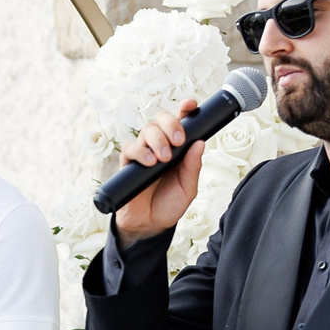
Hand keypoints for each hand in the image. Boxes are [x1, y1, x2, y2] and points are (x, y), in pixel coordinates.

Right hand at [111, 101, 207, 242]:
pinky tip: (150, 162)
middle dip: (171, 124)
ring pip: (146, 130)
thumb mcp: (188, 187)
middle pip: (161, 120)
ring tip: (164, 158)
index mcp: (178, 148)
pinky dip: (141, 152)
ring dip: (157, 140)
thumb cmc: (169, 204)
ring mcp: (143, 153)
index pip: (181, 122)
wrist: (149, 224)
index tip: (190, 105)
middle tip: (179, 140)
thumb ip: (194, 166)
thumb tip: (200, 142)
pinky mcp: (128, 164)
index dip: (185, 109)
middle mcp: (160, 146)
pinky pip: (130, 148)